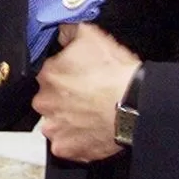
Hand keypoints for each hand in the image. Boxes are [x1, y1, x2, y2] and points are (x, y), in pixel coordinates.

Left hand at [32, 23, 140, 162]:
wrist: (134, 104)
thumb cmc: (114, 71)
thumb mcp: (91, 36)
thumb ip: (68, 30)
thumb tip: (60, 30)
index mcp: (47, 74)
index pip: (48, 73)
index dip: (65, 75)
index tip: (80, 77)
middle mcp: (43, 102)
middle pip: (50, 99)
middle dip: (64, 99)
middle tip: (87, 97)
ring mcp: (53, 128)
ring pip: (56, 123)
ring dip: (69, 120)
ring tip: (92, 115)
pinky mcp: (65, 149)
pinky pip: (67, 144)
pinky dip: (77, 140)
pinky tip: (92, 131)